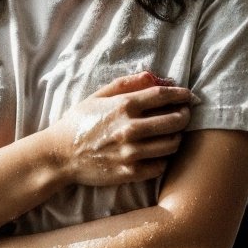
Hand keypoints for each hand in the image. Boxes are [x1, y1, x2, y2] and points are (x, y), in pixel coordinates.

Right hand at [54, 69, 194, 187]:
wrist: (59, 155)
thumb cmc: (78, 123)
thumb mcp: (97, 97)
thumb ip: (125, 84)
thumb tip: (152, 76)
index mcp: (122, 107)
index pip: (163, 96)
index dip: (181, 94)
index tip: (188, 95)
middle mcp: (129, 129)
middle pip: (174, 120)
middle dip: (185, 115)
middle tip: (185, 114)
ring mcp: (130, 152)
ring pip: (171, 144)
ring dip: (177, 137)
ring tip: (174, 134)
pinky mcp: (129, 172)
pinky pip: (160, 166)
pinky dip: (164, 159)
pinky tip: (159, 153)